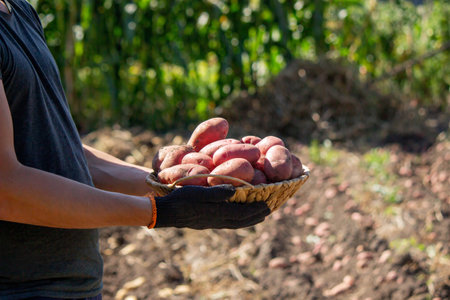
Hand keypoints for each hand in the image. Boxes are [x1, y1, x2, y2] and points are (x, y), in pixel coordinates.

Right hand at [154, 185, 270, 228]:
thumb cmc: (180, 199)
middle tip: (269, 210)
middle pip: (243, 221)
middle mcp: (218, 220)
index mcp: (219, 213)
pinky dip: (238, 219)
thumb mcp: (199, 192)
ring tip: (258, 214)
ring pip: (236, 223)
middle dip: (257, 216)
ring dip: (249, 219)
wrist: (165, 213)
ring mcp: (212, 223)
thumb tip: (235, 189)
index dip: (258, 209)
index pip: (244, 213)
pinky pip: (228, 222)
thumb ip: (217, 192)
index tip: (270, 204)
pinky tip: (236, 215)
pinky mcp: (206, 222)